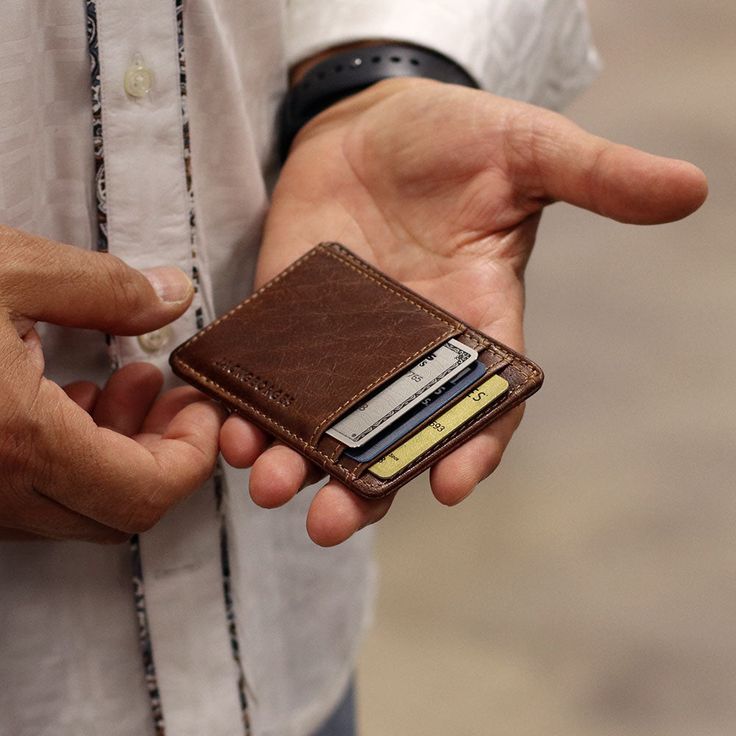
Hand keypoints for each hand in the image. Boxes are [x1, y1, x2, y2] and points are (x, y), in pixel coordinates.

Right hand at [0, 226, 223, 542]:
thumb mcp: (6, 268)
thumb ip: (104, 288)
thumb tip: (171, 294)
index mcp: (19, 442)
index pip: (149, 492)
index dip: (195, 452)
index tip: (203, 405)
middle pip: (122, 510)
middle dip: (163, 450)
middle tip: (165, 387)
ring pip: (78, 508)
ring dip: (119, 452)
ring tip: (123, 378)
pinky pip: (31, 496)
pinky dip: (71, 456)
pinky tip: (66, 395)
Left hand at [220, 79, 707, 545]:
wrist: (372, 126)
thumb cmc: (458, 140)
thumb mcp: (529, 151)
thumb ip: (595, 177)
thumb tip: (690, 188)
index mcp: (472, 328)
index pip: (480, 407)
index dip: (471, 448)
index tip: (451, 484)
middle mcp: (407, 354)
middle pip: (389, 439)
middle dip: (361, 485)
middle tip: (330, 519)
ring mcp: (343, 344)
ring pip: (321, 424)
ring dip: (293, 461)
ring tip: (266, 481)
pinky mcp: (289, 322)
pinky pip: (268, 378)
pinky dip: (248, 406)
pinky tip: (227, 424)